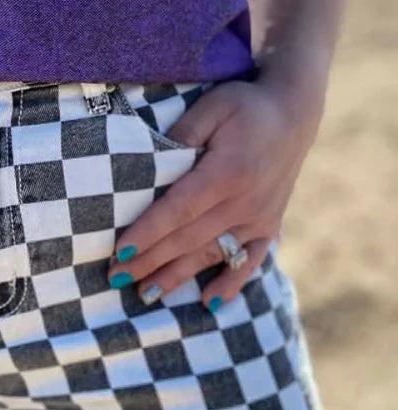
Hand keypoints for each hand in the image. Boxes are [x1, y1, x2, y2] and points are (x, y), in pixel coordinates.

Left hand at [107, 77, 324, 309]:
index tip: (119, 253)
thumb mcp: (211, 107)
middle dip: (150, 261)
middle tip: (115, 278)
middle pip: (189, 238)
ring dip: (178, 276)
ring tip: (145, 293)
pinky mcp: (270, 224)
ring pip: (213, 254)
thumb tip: (151, 164)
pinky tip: (209, 303)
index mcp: (228, 172)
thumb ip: (181, 134)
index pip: (178, 210)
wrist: (295, 111)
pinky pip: (251, 260)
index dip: (148, 233)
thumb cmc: (244, 105)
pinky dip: (232, 283)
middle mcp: (246, 201)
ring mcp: (260, 217)